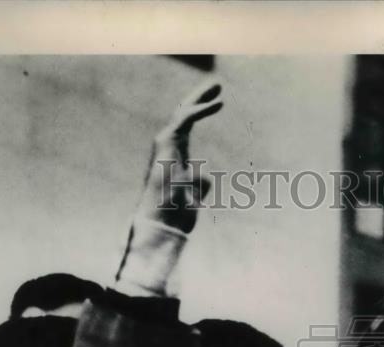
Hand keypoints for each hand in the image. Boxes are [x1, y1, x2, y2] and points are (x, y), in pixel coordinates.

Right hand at [135, 79, 222, 233]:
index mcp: (176, 157)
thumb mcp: (195, 198)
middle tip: (217, 85)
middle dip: (200, 98)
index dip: (201, 111)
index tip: (220, 103)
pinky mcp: (166, 145)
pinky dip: (201, 110)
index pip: (187, 127)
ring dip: (201, 98)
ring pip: (183, 114)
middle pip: (184, 115)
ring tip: (218, 86)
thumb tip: (204, 173)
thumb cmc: (176, 217)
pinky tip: (217, 103)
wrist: (163, 223)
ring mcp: (165, 146)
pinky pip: (185, 120)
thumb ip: (200, 184)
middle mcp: (168, 148)